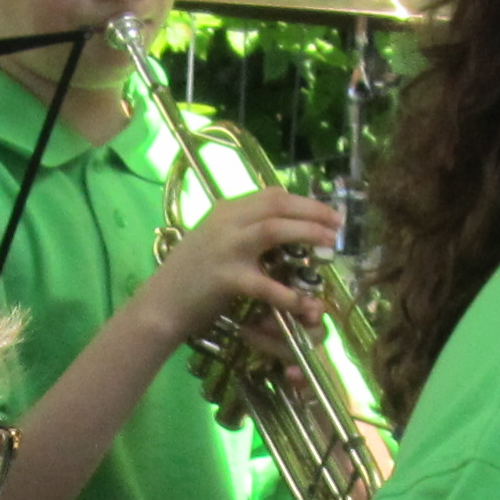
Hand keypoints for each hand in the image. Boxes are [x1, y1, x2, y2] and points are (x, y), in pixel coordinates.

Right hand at [120, 187, 345, 350]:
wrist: (160, 305)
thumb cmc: (191, 277)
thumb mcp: (216, 242)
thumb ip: (244, 230)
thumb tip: (283, 228)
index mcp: (226, 210)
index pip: (272, 195)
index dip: (304, 201)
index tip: (327, 212)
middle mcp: (227, 222)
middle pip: (278, 204)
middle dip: (313, 211)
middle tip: (339, 224)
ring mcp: (226, 248)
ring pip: (274, 229)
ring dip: (307, 232)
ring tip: (330, 243)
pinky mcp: (226, 277)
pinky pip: (265, 283)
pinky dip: (288, 293)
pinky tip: (305, 302)